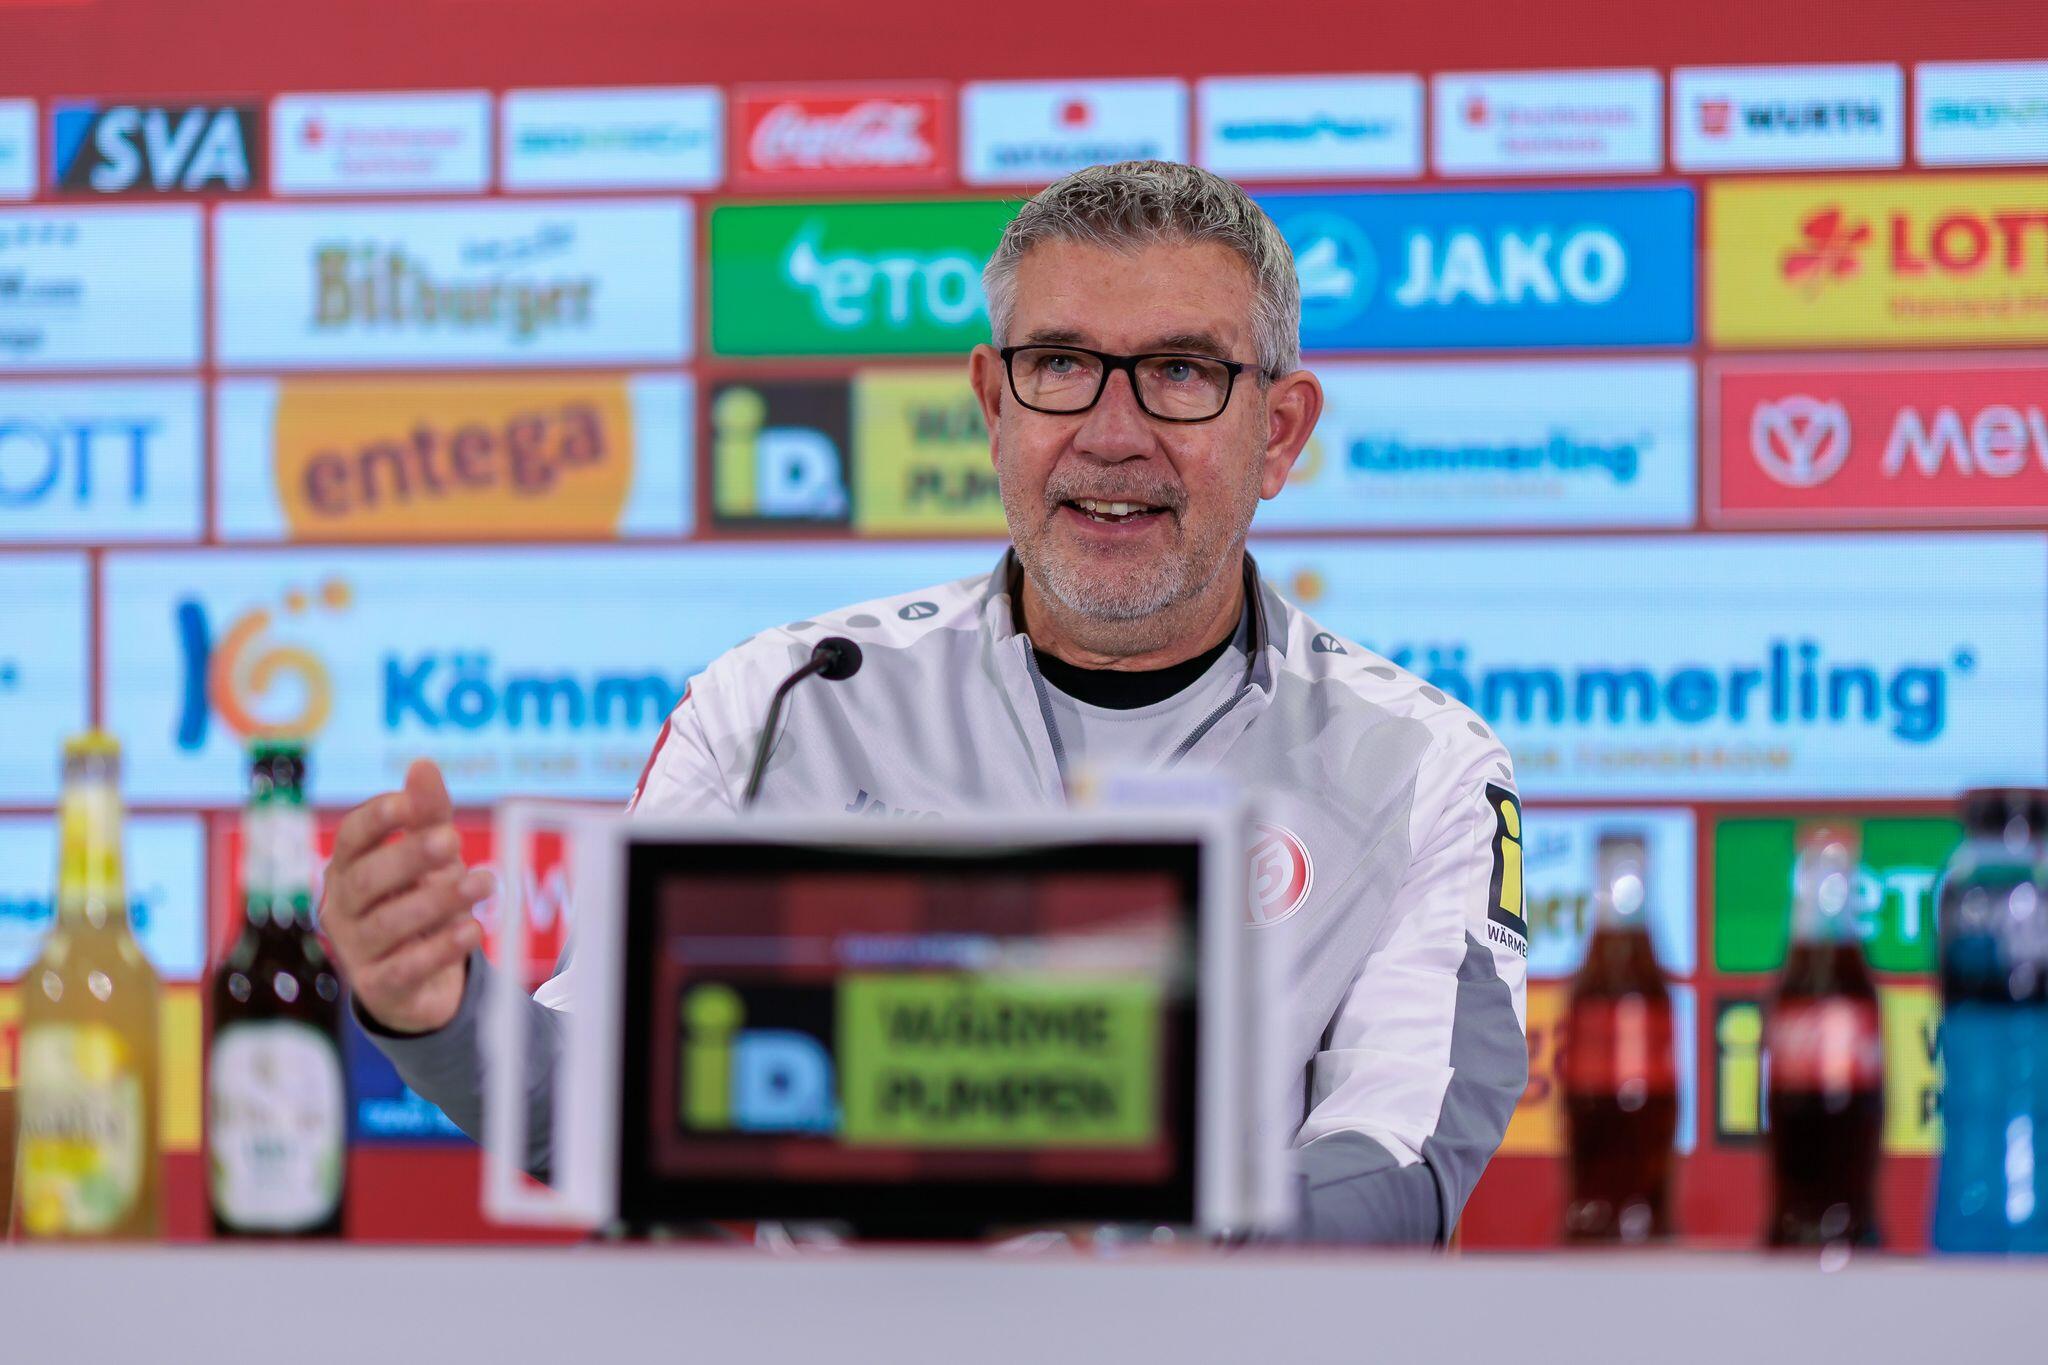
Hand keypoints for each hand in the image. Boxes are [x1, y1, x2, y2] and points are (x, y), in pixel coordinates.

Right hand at [319, 758, 490, 1034]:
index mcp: (348, 867)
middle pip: (367, 880)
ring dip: (438, 901)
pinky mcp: (379, 988)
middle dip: (409, 858)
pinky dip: (441, 948)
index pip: (351, 838)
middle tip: (453, 840)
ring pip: (389, 924)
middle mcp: (343, 908)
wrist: (419, 979)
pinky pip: (406, 968)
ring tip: (484, 881)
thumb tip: (423, 764)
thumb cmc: (417, 899)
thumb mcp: (427, 855)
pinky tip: (474, 929)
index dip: (377, 819)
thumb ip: (426, 814)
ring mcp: (357, 950)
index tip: (409, 803)